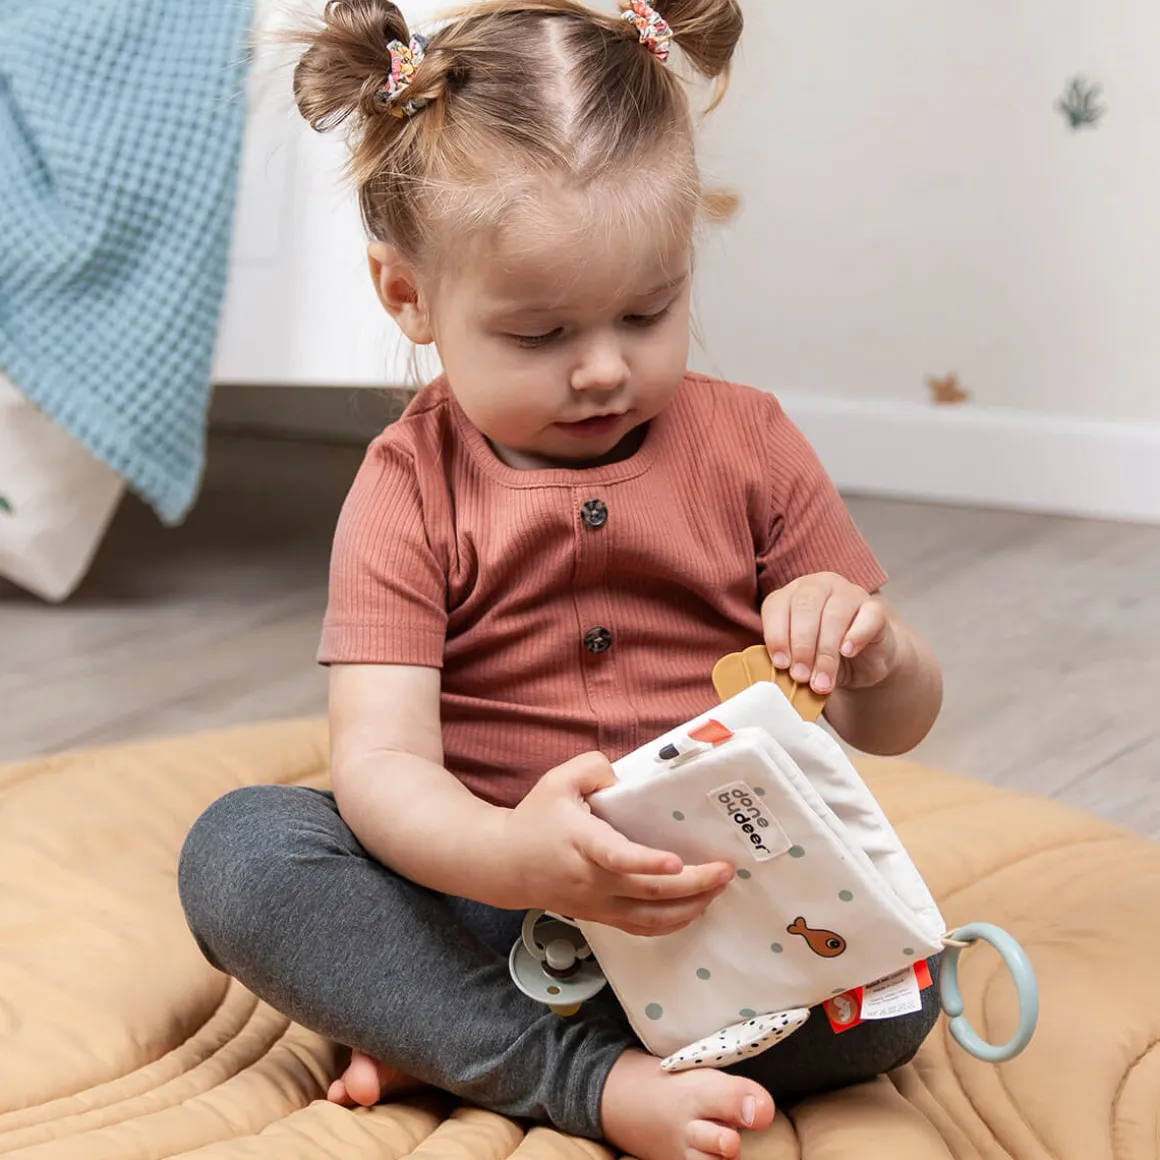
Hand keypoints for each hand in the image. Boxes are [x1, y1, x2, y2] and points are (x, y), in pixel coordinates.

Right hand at [495, 752, 733, 936]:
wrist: (505, 865)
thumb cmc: (536, 819)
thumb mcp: (557, 781)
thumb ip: (593, 768)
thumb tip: (626, 779)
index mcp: (582, 843)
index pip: (616, 857)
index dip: (647, 862)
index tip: (676, 861)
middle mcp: (592, 880)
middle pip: (647, 892)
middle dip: (693, 884)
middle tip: (725, 870)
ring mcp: (598, 904)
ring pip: (650, 918)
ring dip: (690, 907)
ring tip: (719, 888)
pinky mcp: (602, 917)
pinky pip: (643, 928)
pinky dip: (673, 922)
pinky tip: (696, 908)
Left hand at [761, 572, 897, 694]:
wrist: (863, 661)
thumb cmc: (822, 655)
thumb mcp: (799, 657)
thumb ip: (787, 658)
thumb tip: (777, 673)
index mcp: (792, 594)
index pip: (777, 606)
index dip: (776, 636)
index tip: (781, 665)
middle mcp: (819, 586)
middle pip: (805, 607)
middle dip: (801, 645)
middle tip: (800, 675)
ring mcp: (849, 593)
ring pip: (834, 614)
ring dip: (825, 651)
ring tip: (822, 681)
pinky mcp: (875, 608)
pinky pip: (867, 616)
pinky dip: (856, 635)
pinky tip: (847, 652)